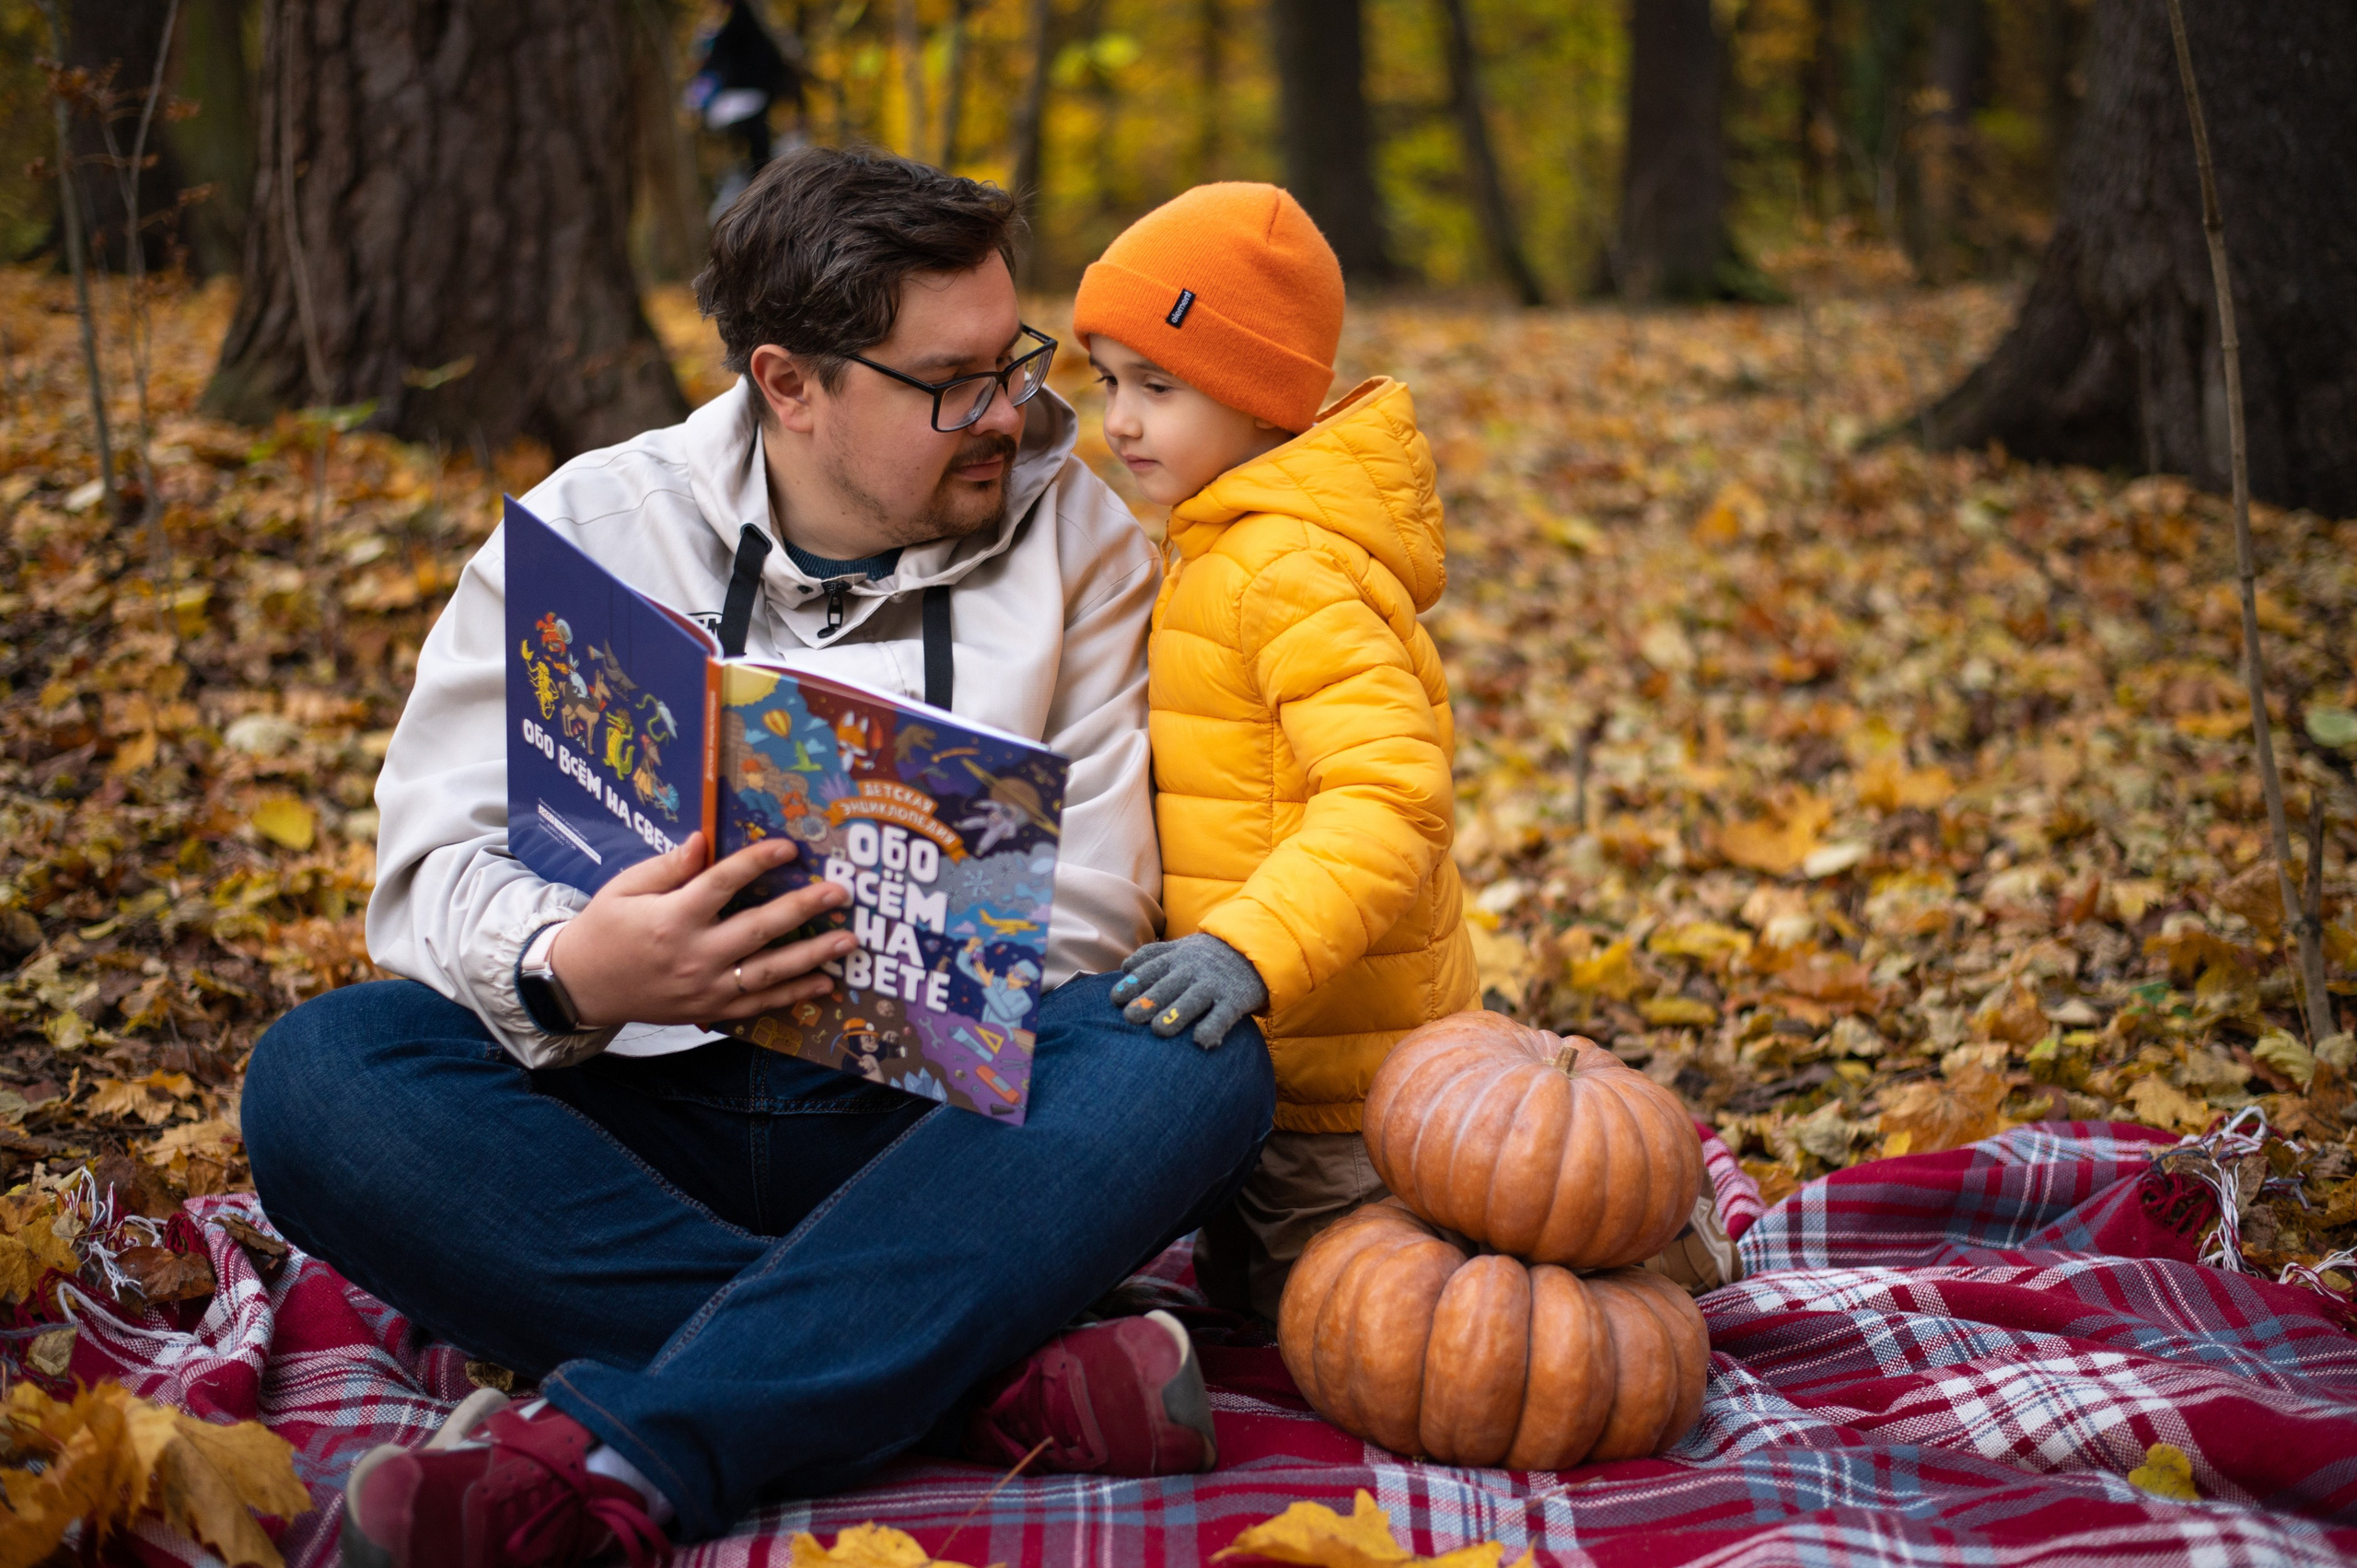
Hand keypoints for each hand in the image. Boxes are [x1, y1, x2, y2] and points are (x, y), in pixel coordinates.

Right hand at [548, 833, 853, 1028]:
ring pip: (767, 973)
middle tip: (839, 893)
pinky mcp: (709, 1011)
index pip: (721, 884)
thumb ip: (667, 867)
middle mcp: (692, 956)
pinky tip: (825, 983)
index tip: (789, 847)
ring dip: (812, 957)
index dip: (757, 863)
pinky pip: (758, 1004)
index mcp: (671, 919)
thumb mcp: (625, 889)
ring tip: (847, 942)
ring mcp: (703, 988)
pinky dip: (793, 996)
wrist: (581, 987)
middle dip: (802, 910)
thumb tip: (703, 841)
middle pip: (756, 930)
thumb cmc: (604, 929)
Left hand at [1110, 933, 1267, 1049]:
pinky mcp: (1235, 999)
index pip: (1151, 969)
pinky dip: (1213, 1027)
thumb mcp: (1181, 947)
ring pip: (1193, 1000)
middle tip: (1130, 1018)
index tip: (1115, 998)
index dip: (1133, 983)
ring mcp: (1214, 985)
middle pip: (1168, 986)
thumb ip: (1153, 954)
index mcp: (1177, 958)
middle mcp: (1193, 970)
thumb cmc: (1208, 954)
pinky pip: (1223, 1015)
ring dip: (1176, 1014)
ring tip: (1159, 1030)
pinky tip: (1200, 1041)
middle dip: (1148, 1001)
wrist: (1254, 950)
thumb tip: (1125, 967)